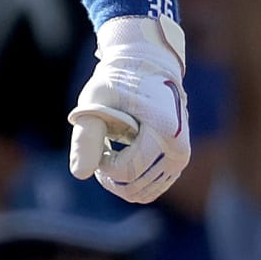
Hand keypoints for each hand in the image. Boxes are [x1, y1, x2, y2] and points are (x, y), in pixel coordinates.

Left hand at [68, 15, 190, 204]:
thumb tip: (80, 174)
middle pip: (134, 187)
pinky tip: (118, 155)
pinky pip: (150, 189)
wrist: (147, 66)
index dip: (102, 164)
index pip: (127, 170)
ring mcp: (181, 158)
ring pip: (142, 193)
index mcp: (165, 131)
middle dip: (108, 174)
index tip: (95, 141)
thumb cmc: (117, 80)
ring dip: (117, 179)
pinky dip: (129, 179)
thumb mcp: (96, 100)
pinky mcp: (177, 163)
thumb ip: (87, 135)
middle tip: (98, 147)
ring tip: (107, 150)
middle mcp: (179, 149)